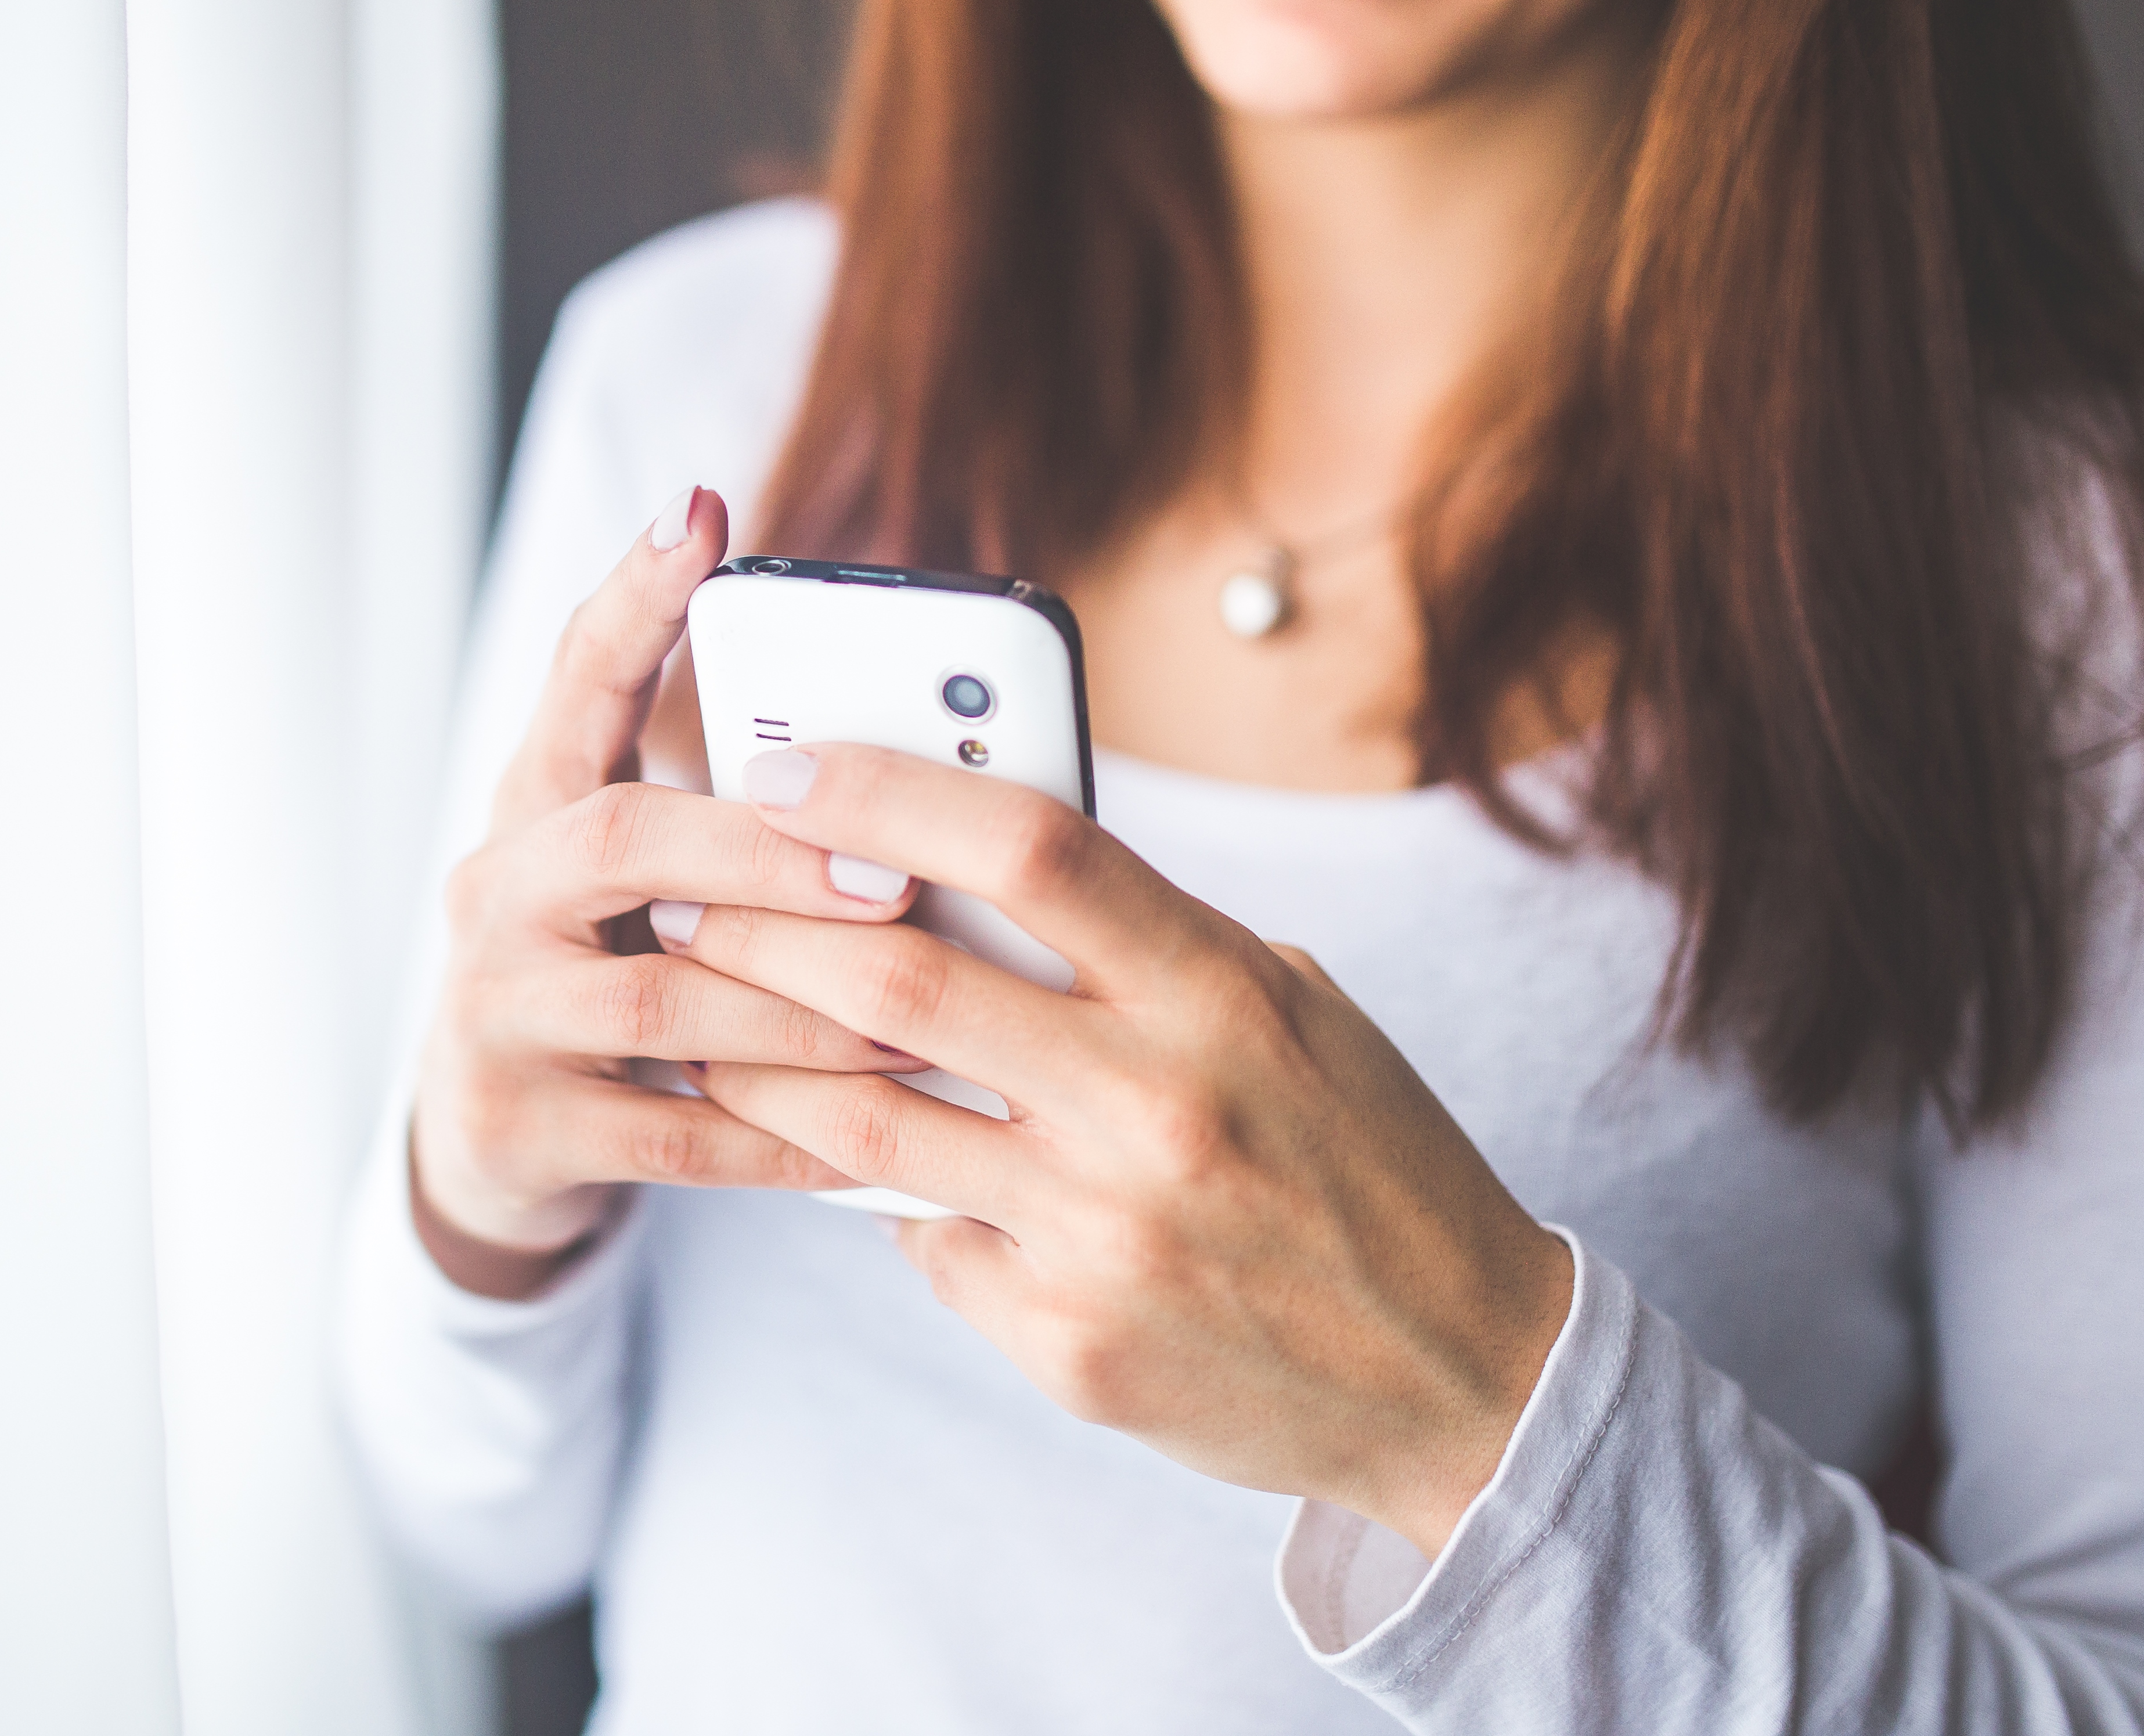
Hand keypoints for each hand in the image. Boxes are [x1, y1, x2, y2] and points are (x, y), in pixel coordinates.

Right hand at [408, 490, 927, 1298]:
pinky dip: (777, 1138)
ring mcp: (493, 1011)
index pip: (577, 678)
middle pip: (621, 839)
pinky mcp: (517, 1124)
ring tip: (918, 1026)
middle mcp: (495, 890)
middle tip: (892, 874)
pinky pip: (671, 1135)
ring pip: (659, 1002)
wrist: (495, 1135)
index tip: (703, 509)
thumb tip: (914, 753)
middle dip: (766, 854)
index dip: (635, 598)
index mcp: (538, 805)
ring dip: (801, 1014)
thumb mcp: (650, 877)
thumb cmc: (617, 965)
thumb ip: (737, 811)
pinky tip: (865, 1140)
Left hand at [659, 743, 1571, 1557]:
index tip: (788, 765)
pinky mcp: (1068, 1341)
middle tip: (683, 892)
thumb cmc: (1367, 1161)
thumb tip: (972, 871)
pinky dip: (874, 1190)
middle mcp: (1158, 1106)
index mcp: (1222, 994)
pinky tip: (833, 1157)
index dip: (889, 792)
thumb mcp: (1291, 1013)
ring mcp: (1106, 1234)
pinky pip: (926, 1239)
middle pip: (905, 980)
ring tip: (694, 1020)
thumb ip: (1145, 946)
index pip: (1028, 848)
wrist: (1460, 1378)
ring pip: (869, 1123)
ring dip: (760, 1062)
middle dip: (764, 924)